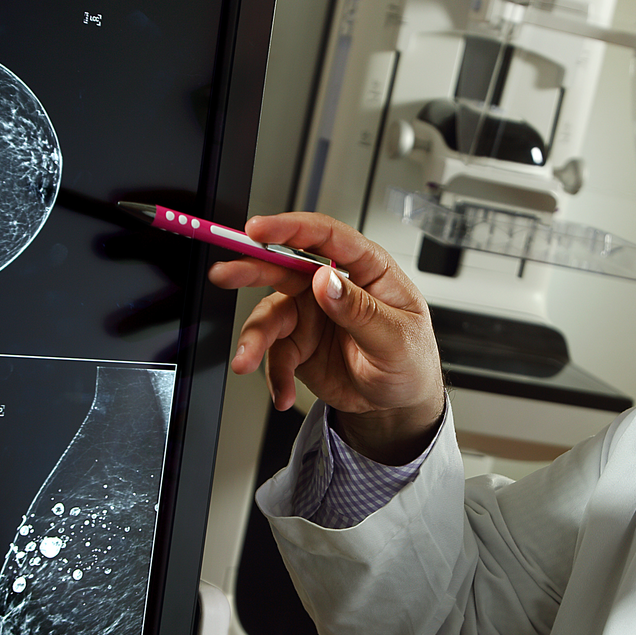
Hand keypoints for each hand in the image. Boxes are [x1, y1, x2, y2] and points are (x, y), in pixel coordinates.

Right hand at [208, 213, 442, 463]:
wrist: (396, 406)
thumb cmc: (410, 362)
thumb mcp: (396, 339)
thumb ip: (359, 310)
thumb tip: (324, 280)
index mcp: (367, 269)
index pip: (327, 237)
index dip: (290, 228)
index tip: (259, 229)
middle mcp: (332, 284)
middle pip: (284, 265)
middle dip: (251, 268)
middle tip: (225, 273)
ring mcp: (311, 312)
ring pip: (270, 315)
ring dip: (255, 340)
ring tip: (246, 362)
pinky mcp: (298, 342)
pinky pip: (274, 354)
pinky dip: (274, 375)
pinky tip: (284, 393)